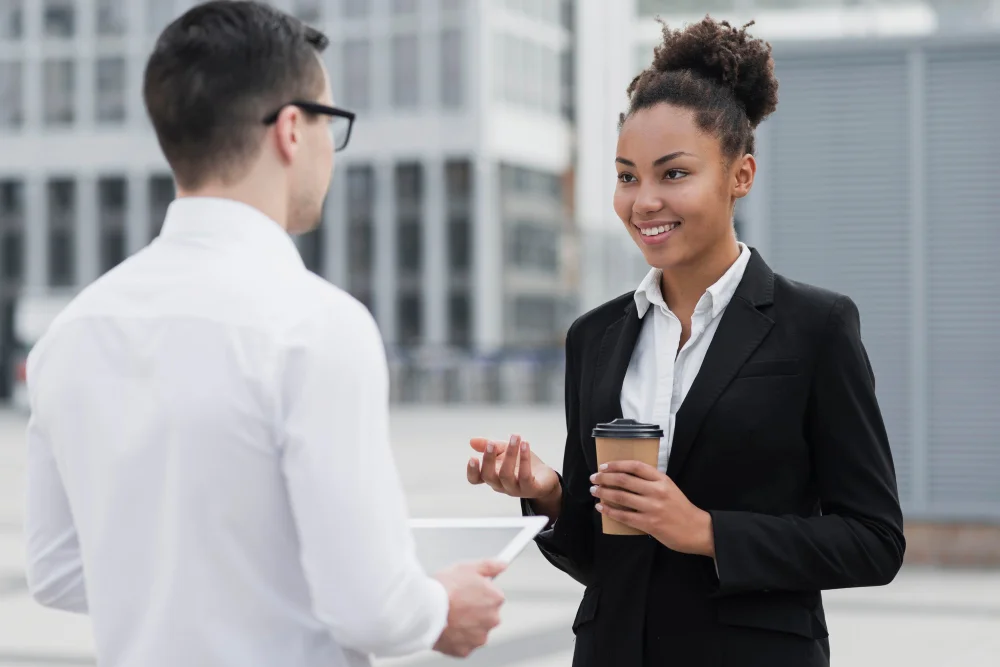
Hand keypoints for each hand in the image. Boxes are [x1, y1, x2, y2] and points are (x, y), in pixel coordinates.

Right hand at [432, 560, 506, 657]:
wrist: (425, 609)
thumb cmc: (444, 587)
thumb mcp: (467, 567)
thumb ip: (489, 566)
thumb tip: (502, 565)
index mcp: (495, 599)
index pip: (493, 596)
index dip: (478, 592)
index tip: (467, 591)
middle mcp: (492, 620)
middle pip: (486, 614)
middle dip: (474, 610)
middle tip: (457, 604)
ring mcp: (479, 637)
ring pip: (475, 630)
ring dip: (466, 625)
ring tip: (449, 615)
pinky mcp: (465, 650)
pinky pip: (463, 643)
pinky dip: (456, 638)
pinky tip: (446, 627)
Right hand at [467, 435, 559, 501]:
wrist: (545, 477)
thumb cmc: (520, 463)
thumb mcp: (504, 451)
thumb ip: (489, 446)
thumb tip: (471, 441)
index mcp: (492, 476)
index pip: (476, 479)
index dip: (472, 471)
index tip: (472, 457)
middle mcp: (501, 485)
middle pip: (489, 477)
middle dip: (488, 459)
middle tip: (491, 443)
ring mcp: (515, 489)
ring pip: (506, 475)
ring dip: (510, 454)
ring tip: (515, 437)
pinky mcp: (530, 488)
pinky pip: (525, 476)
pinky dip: (524, 459)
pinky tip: (525, 444)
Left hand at [590, 461, 714, 557]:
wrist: (697, 530)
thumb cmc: (680, 508)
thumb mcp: (669, 488)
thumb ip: (651, 482)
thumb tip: (624, 477)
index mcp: (662, 479)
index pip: (635, 466)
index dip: (617, 464)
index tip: (603, 466)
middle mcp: (657, 491)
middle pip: (624, 480)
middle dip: (605, 478)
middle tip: (594, 478)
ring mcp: (653, 507)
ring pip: (621, 497)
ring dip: (604, 492)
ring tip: (594, 490)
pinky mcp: (649, 524)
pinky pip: (624, 516)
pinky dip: (610, 511)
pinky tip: (601, 508)